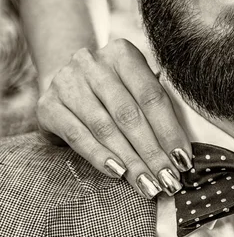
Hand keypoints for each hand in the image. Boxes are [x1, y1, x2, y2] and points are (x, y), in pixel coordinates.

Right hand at [36, 39, 191, 198]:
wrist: (67, 78)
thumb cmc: (115, 86)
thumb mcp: (135, 84)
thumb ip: (156, 107)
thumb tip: (180, 150)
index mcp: (122, 53)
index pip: (151, 96)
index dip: (169, 130)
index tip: (183, 159)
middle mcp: (93, 63)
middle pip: (129, 115)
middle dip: (152, 152)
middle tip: (168, 180)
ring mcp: (67, 82)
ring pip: (105, 129)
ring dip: (130, 161)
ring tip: (148, 183)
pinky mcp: (48, 106)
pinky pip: (78, 137)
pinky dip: (100, 157)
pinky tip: (119, 173)